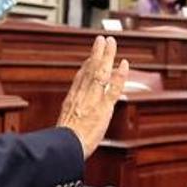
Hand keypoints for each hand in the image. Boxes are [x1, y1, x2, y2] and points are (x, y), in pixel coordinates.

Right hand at [57, 36, 128, 158]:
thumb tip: (68, 124)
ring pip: (100, 72)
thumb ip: (69, 121)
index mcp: (71, 100)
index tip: (91, 56)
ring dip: (107, 55)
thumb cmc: (64, 143)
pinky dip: (119, 75)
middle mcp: (81, 96)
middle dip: (96, 53)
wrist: (66, 146)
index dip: (86, 65)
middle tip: (101, 39)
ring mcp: (93, 99)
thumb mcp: (62, 128)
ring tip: (111, 42)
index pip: (80, 78)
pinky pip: (114, 87)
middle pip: (89, 69)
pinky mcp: (103, 107)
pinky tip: (124, 64)